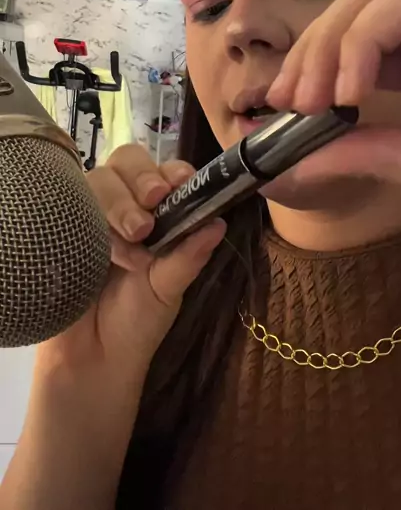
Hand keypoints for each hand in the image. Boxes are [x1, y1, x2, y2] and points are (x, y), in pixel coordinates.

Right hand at [37, 147, 224, 384]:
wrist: (92, 357)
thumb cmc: (138, 321)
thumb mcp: (170, 288)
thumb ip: (190, 255)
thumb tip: (219, 223)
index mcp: (158, 212)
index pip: (165, 171)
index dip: (172, 170)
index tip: (178, 185)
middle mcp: (125, 204)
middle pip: (127, 161)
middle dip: (142, 178)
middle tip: (154, 202)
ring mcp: (90, 212)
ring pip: (99, 178)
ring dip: (119, 202)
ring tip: (134, 239)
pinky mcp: (62, 225)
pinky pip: (71, 202)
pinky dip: (89, 219)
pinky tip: (100, 249)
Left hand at [268, 0, 400, 210]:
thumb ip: (365, 151)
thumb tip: (295, 158)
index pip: (348, 39)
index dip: (308, 62)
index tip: (277, 103)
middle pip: (351, 8)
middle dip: (311, 51)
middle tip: (288, 101)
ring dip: (331, 43)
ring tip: (317, 99)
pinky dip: (363, 40)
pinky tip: (353, 87)